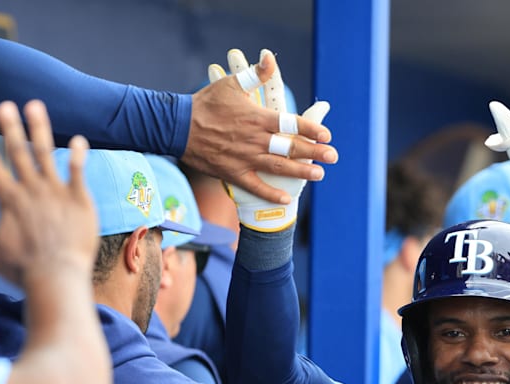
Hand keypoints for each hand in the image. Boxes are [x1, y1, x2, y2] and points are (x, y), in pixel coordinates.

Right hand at [0, 100, 97, 287]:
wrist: (57, 278)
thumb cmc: (23, 270)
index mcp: (9, 200)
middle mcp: (30, 191)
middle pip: (17, 152)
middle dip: (10, 127)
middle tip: (5, 105)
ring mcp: (55, 193)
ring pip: (45, 153)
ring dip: (39, 129)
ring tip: (35, 107)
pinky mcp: (79, 200)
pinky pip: (78, 172)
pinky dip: (77, 155)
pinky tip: (79, 138)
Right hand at [187, 49, 336, 205]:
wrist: (176, 126)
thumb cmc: (205, 103)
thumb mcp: (232, 84)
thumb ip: (256, 74)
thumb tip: (271, 57)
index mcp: (256, 118)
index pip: (290, 123)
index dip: (310, 129)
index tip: (326, 134)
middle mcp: (254, 139)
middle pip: (290, 147)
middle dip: (314, 152)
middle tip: (333, 156)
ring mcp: (244, 158)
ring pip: (278, 166)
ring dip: (301, 172)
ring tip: (320, 174)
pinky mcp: (233, 173)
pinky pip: (255, 186)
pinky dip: (271, 194)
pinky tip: (286, 199)